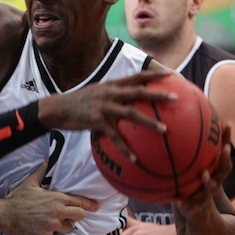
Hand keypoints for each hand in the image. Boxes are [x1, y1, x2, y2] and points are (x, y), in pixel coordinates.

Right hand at [1, 162, 98, 234]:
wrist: (5, 214)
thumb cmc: (18, 198)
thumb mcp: (31, 182)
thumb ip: (42, 171)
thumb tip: (49, 159)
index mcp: (56, 198)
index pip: (79, 202)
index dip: (90, 204)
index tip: (97, 206)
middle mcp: (57, 212)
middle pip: (80, 215)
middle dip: (77, 214)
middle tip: (71, 214)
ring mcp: (52, 225)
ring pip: (68, 227)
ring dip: (64, 224)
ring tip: (53, 220)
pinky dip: (51, 232)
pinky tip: (42, 227)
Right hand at [39, 67, 175, 160]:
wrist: (58, 108)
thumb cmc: (79, 102)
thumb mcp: (96, 92)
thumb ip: (113, 93)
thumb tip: (128, 99)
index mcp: (112, 85)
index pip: (136, 77)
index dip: (154, 75)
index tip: (171, 75)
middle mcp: (110, 93)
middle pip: (139, 92)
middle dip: (159, 95)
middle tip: (176, 98)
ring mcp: (104, 107)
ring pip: (132, 113)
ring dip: (150, 122)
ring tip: (165, 130)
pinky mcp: (97, 121)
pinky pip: (115, 137)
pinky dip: (126, 148)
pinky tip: (135, 159)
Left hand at [174, 124, 232, 218]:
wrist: (198, 214)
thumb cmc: (195, 186)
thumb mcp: (196, 169)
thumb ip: (191, 153)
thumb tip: (183, 126)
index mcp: (214, 173)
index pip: (223, 154)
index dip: (227, 140)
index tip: (227, 124)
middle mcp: (214, 184)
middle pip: (223, 171)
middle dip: (224, 159)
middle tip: (225, 149)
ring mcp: (205, 196)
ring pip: (210, 188)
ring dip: (208, 181)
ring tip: (204, 174)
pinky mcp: (193, 207)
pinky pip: (187, 204)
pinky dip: (181, 201)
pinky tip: (174, 199)